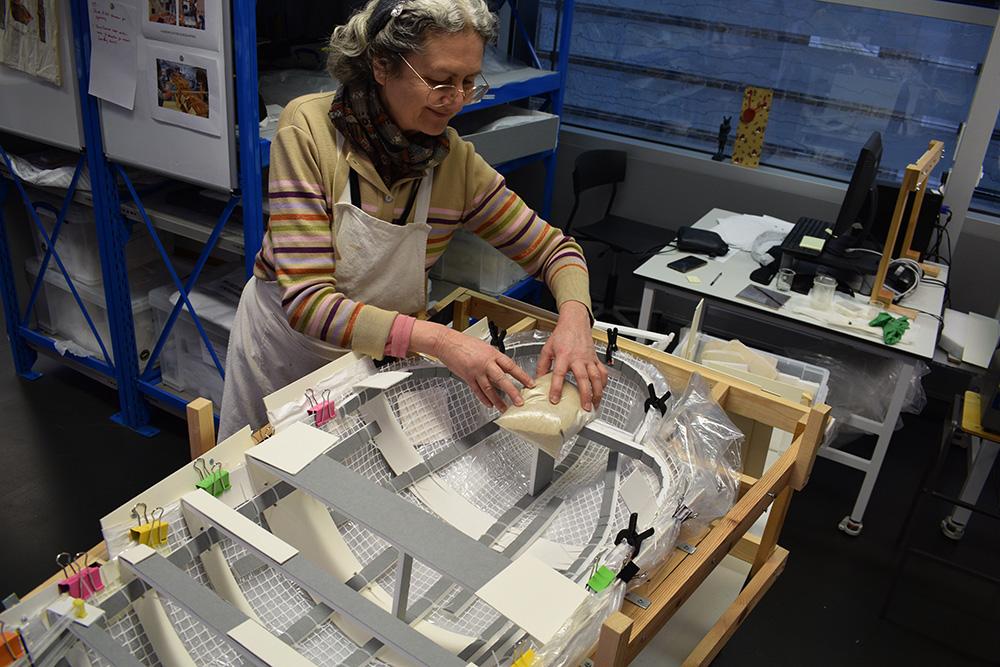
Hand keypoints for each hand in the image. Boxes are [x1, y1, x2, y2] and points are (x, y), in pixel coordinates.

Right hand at [410, 321, 533, 411]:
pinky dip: (484, 399)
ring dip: (498, 400)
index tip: (530, 383)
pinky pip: (477, 391)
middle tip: (519, 401)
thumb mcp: (484, 347)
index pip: (511, 366)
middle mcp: (485, 363)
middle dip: (512, 392)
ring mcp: (476, 371)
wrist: (447, 342)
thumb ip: (494, 358)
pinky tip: (489, 404)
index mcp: (492, 354)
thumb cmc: (465, 343)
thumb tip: (504, 368)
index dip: (522, 376)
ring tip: (504, 408)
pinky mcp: (467, 377)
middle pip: (502, 380)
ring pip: (489, 389)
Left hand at [536, 301, 606, 410]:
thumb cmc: (562, 335)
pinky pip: (603, 371)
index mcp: (564, 356)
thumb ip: (542, 365)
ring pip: (597, 377)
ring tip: (596, 404)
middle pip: (583, 379)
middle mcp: (578, 358)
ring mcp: (589, 359)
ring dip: (597, 392)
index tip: (554, 400)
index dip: (556, 388)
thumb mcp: (547, 349)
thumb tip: (538, 380)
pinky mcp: (595, 358)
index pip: (559, 374)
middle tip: (585, 408)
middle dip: (585, 395)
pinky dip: (604, 382)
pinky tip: (601, 390)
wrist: (575, 322)